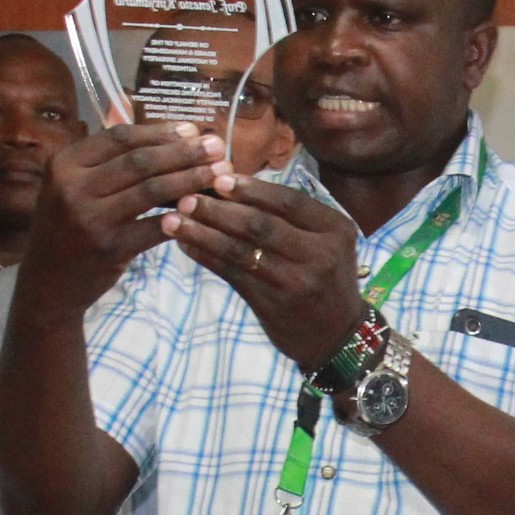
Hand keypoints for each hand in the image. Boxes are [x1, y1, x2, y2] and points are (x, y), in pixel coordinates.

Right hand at [19, 122, 231, 322]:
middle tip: (218, 148)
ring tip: (219, 174)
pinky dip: (179, 217)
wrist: (48, 283)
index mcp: (65, 163)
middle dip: (184, 152)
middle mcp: (73, 187)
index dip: (160, 131)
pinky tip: (201, 208)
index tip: (193, 130)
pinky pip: (154, 228)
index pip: (120, 137)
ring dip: (191, 179)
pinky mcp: (109, 249)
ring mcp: (90, 219)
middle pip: (140, 161)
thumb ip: (108, 161)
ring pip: (152, 190)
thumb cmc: (68, 228)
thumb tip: (166, 134)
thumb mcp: (73, 186)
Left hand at [163, 178, 371, 372]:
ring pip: (242, 251)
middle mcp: (320, 254)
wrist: (340, 335)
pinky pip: (234, 275)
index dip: (251, 189)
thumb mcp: (328, 242)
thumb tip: (234, 186)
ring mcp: (297, 282)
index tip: (219, 179)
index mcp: (335, 229)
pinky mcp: (274, 305)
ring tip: (175, 220)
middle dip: (219, 209)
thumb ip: (293, 218)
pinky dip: (207, 257)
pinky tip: (187, 245)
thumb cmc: (327, 278)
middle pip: (261, 225)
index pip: (289, 202)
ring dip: (204, 233)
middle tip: (187, 197)